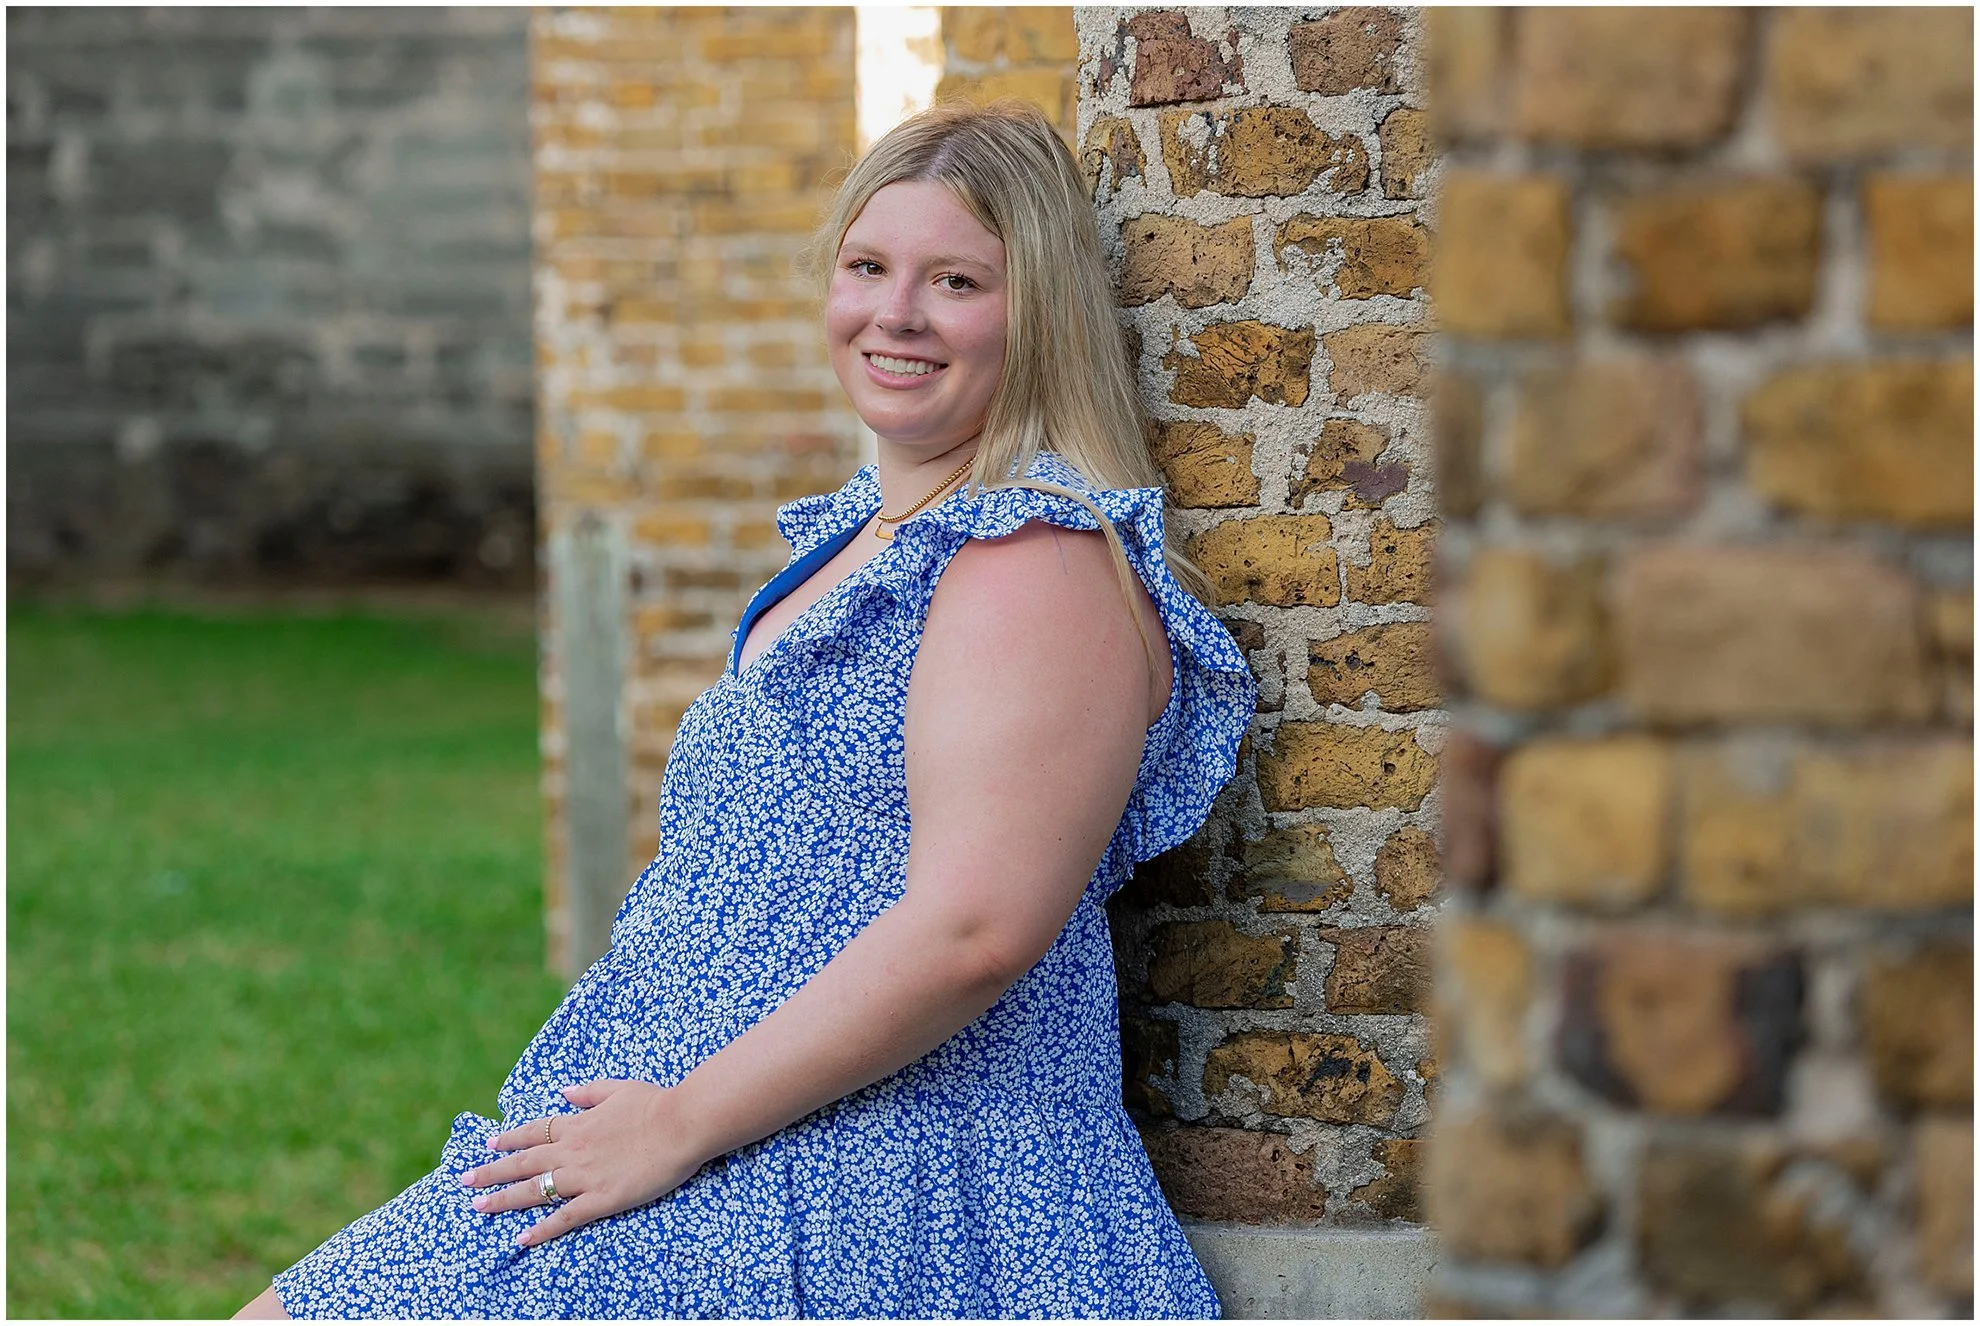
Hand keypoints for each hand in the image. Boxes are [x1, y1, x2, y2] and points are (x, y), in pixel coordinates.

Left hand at [459, 1079, 705, 1247]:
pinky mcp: (601, 1199)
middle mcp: (572, 1150)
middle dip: (492, 1171)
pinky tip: (522, 1238)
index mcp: (577, 1123)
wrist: (681, 1123)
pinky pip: (564, 1217)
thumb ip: (589, 1092)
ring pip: (534, 1190)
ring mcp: (584, 1176)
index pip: (534, 1132)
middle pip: (523, 1163)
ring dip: (504, 1199)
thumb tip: (564, 1092)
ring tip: (479, 1206)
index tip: (489, 1144)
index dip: (510, 1139)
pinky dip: (541, 1229)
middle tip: (465, 1180)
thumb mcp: (619, 1088)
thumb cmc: (655, 1102)